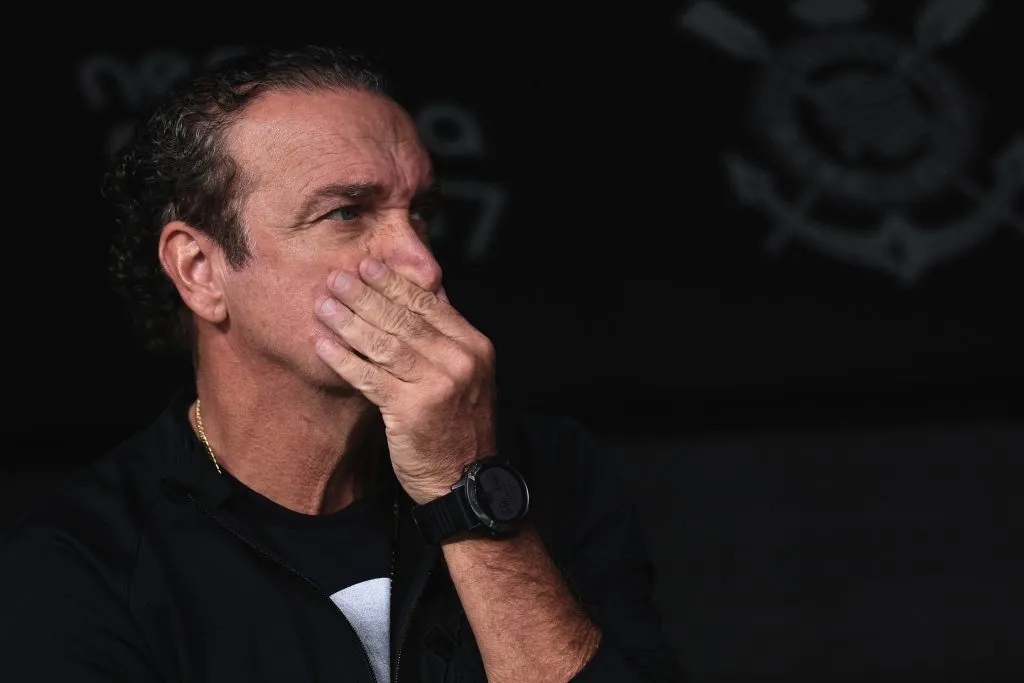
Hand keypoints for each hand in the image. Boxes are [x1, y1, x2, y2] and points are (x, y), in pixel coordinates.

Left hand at [314, 259, 496, 503]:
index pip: (429, 303)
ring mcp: (438, 384)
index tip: (367, 266)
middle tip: (336, 277)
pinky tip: (322, 345)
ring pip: (384, 344)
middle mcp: (460, 360)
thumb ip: (442, 338)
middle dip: (365, 295)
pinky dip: (343, 359)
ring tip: (323, 305)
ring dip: (348, 322)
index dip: (394, 283)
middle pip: (403, 318)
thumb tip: (417, 297)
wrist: (466, 479)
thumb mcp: (465, 376)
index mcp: (473, 345)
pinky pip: (369, 377)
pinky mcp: (413, 409)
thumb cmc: (458, 426)